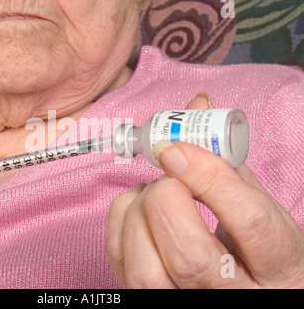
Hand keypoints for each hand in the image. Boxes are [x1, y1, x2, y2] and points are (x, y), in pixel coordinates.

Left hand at [106, 94, 303, 287]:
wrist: (245, 286)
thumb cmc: (255, 247)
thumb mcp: (258, 203)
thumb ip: (228, 161)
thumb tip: (196, 107)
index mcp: (278, 267)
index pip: (249, 222)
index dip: (208, 177)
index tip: (177, 146)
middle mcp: (231, 295)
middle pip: (188, 255)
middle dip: (166, 199)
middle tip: (169, 174)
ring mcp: (184, 302)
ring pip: (145, 268)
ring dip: (138, 212)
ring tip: (154, 192)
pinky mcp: (147, 298)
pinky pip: (118, 259)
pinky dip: (121, 219)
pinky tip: (139, 208)